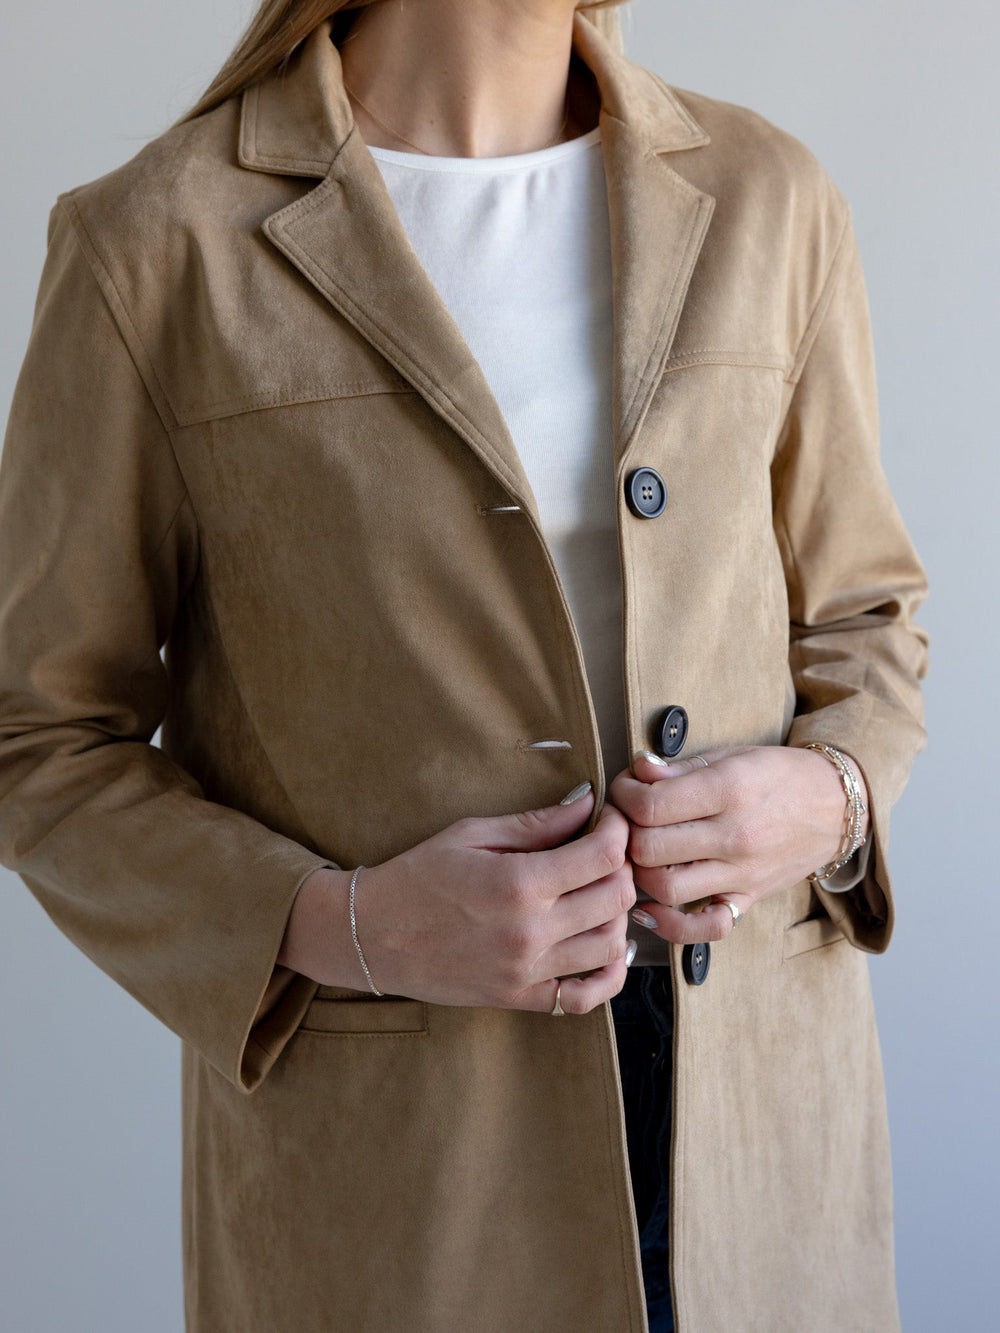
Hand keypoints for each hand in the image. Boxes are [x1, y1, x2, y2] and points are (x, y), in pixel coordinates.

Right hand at [281, 786, 634, 1013]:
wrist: (371, 935)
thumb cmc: (417, 877)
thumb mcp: (472, 834)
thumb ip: (536, 823)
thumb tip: (586, 802)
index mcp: (518, 884)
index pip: (603, 855)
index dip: (618, 830)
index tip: (611, 819)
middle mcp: (530, 932)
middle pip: (617, 898)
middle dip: (623, 867)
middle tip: (606, 852)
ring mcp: (528, 971)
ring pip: (611, 946)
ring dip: (617, 915)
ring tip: (598, 893)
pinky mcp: (520, 998)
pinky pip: (587, 996)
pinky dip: (607, 973)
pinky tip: (600, 946)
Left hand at [608, 746, 868, 944]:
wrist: (836, 805)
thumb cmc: (778, 774)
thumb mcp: (731, 756)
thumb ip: (680, 768)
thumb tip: (637, 771)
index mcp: (727, 790)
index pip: (650, 806)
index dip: (623, 797)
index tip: (624, 789)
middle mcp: (735, 836)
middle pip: (649, 849)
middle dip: (624, 833)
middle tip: (624, 820)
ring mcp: (742, 874)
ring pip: (666, 890)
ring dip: (639, 874)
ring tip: (637, 855)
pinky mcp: (748, 899)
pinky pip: (705, 928)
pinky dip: (671, 926)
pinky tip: (651, 908)